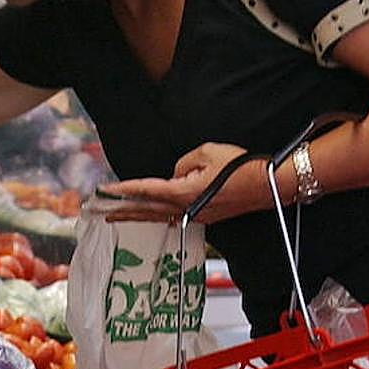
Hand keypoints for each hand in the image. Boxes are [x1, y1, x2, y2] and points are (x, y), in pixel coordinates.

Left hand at [99, 143, 269, 223]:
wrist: (268, 185)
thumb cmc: (241, 167)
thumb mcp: (207, 153)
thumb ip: (184, 162)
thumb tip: (176, 173)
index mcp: (183, 192)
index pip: (146, 190)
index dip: (124, 190)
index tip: (105, 191)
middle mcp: (186, 208)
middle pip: (147, 210)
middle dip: (122, 210)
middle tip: (100, 212)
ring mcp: (196, 214)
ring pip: (159, 215)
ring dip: (137, 214)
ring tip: (117, 216)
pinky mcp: (206, 215)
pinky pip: (174, 215)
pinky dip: (158, 215)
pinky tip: (151, 215)